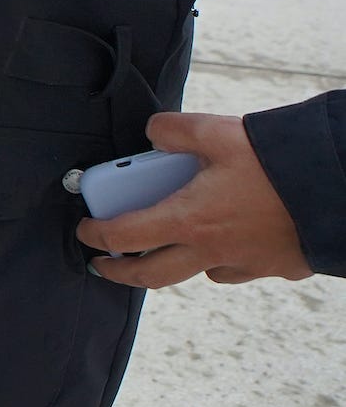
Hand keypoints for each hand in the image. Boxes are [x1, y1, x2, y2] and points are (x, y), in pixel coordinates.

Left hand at [77, 112, 315, 286]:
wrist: (337, 188)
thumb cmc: (277, 162)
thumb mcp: (217, 132)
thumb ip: (175, 130)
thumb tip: (154, 134)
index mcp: (188, 220)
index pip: (123, 237)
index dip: (96, 235)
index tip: (85, 230)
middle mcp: (210, 251)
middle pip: (151, 276)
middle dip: (121, 273)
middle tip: (105, 264)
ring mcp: (243, 264)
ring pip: (197, 272)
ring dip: (176, 262)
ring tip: (167, 244)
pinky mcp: (272, 268)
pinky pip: (234, 269)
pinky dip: (220, 258)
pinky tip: (223, 238)